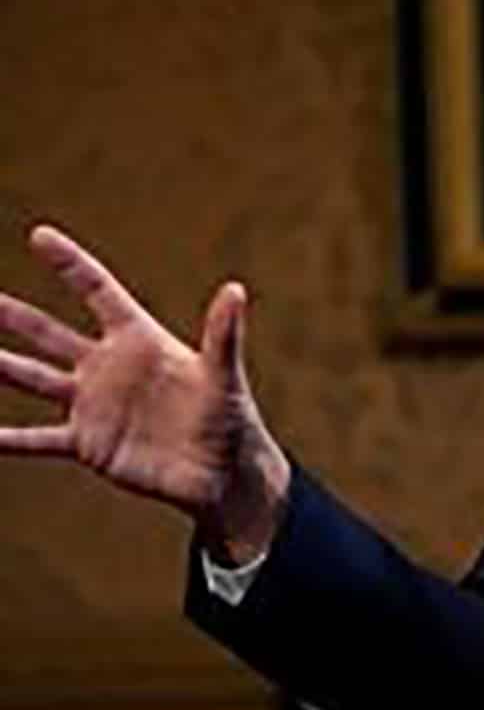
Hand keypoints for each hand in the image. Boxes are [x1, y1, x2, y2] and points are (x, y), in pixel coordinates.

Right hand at [0, 225, 289, 560]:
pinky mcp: (88, 444)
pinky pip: (36, 438)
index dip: (71, 264)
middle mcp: (109, 367)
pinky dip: (5, 438)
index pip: (98, 292)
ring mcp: (94, 405)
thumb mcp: (223, 375)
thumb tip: (235, 290)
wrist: (222, 473)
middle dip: (12, 315)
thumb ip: (222, 335)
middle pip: (49, 333)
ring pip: (33, 379)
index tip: (40, 235)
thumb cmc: (231, 418)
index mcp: (140, 340)